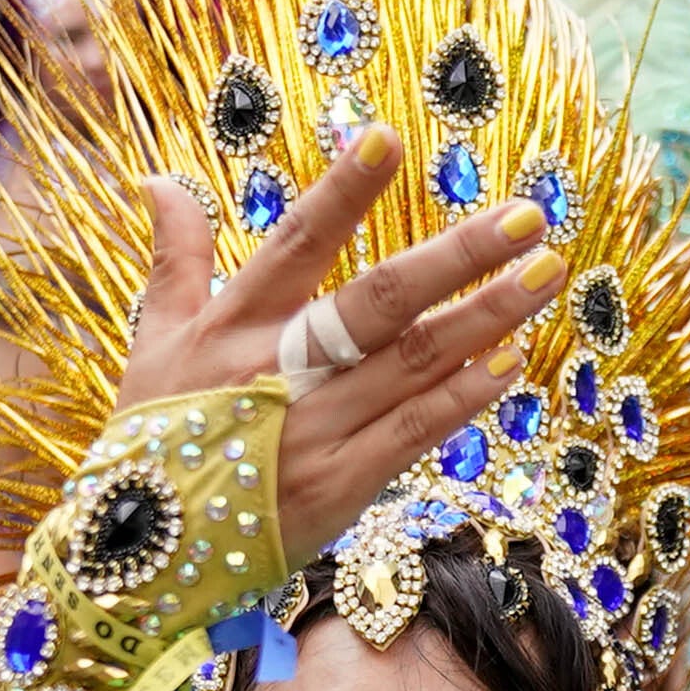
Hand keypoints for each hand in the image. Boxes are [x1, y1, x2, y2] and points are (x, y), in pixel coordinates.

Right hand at [113, 131, 563, 560]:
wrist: (143, 552)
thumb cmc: (155, 436)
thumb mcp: (154, 341)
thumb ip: (176, 259)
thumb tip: (158, 180)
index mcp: (232, 325)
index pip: (295, 244)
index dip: (341, 193)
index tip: (389, 138)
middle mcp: (276, 371)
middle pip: (376, 302)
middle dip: (456, 256)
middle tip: (526, 216)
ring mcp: (313, 429)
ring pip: (413, 363)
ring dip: (485, 316)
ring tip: (545, 272)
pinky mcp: (341, 484)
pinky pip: (415, 431)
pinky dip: (463, 395)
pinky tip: (511, 358)